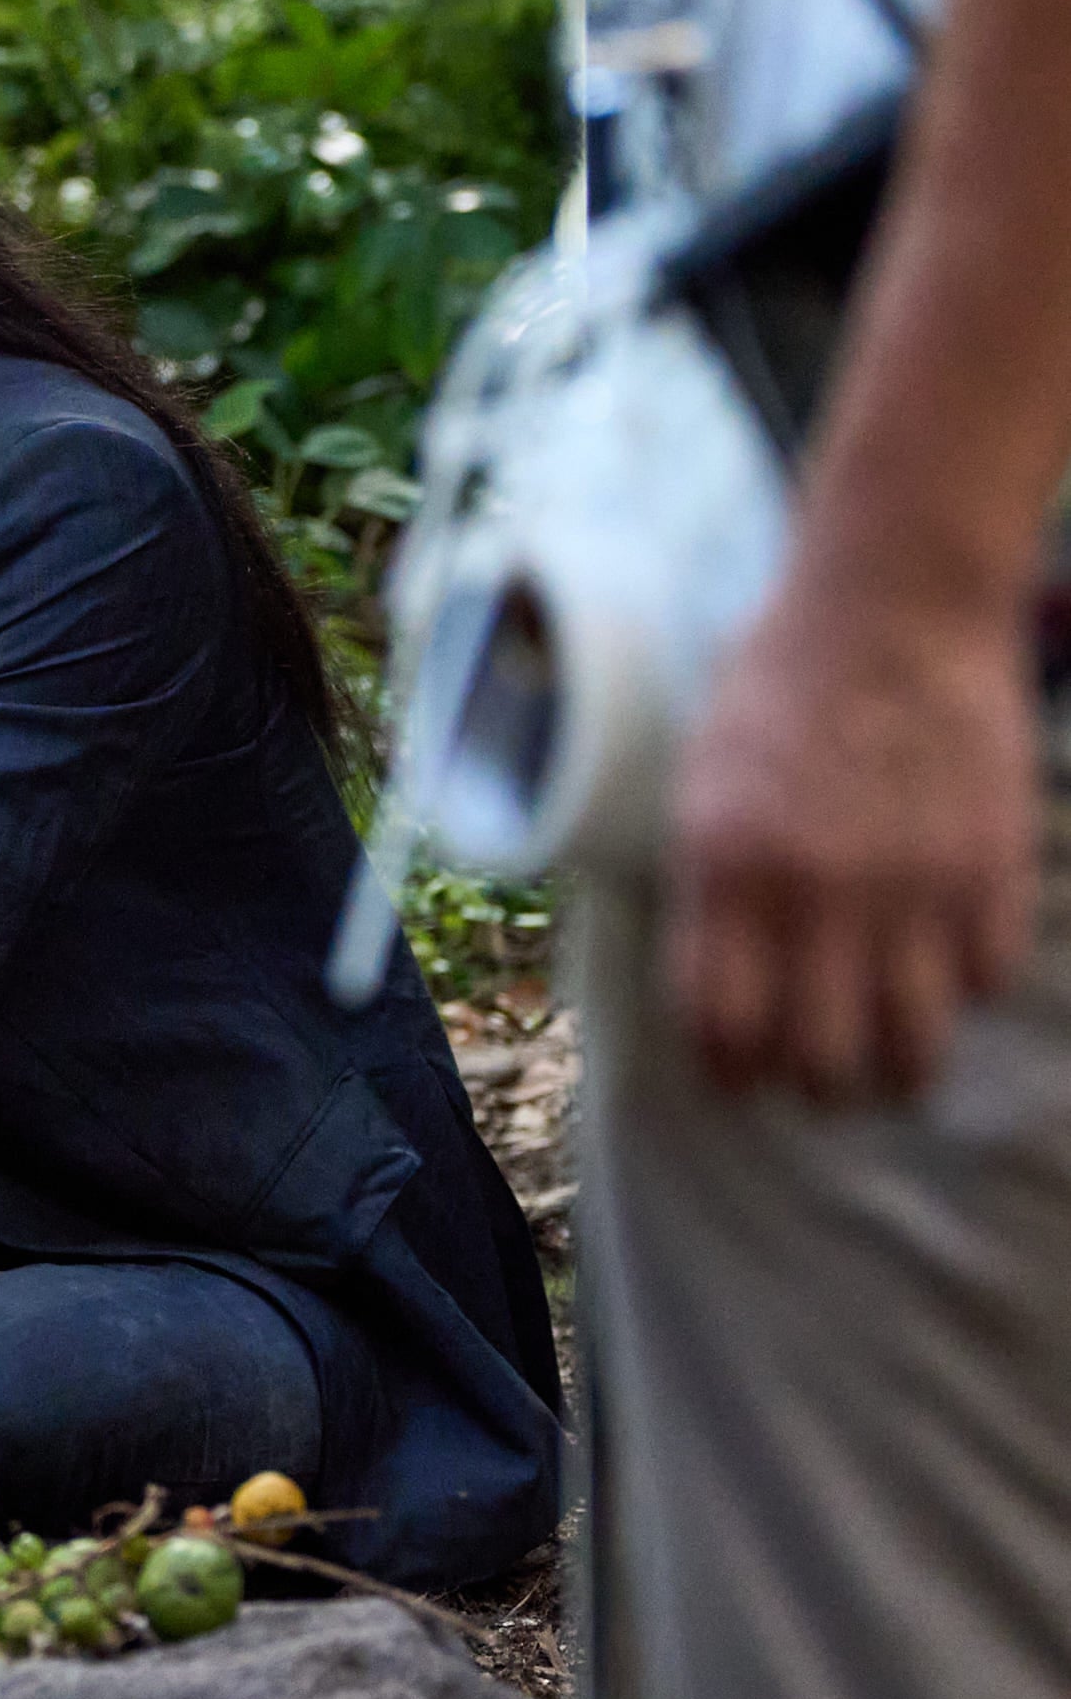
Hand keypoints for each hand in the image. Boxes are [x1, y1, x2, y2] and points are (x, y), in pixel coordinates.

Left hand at [662, 564, 1040, 1100]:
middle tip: (816, 1081)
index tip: (737, 1079)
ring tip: (884, 1067)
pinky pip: (983, 983)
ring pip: (911, 1049)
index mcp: (726, 867)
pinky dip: (963, 990)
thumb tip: (718, 983)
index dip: (728, 1072)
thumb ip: (709, 880)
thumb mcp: (704, 778)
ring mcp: (913, 889)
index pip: (720, 1026)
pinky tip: (943, 969)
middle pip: (816, 1061)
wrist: (891, 609)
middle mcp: (816, 893)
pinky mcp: (993, 873)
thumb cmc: (778, 685)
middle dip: (810, 1089)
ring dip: (893, 1073)